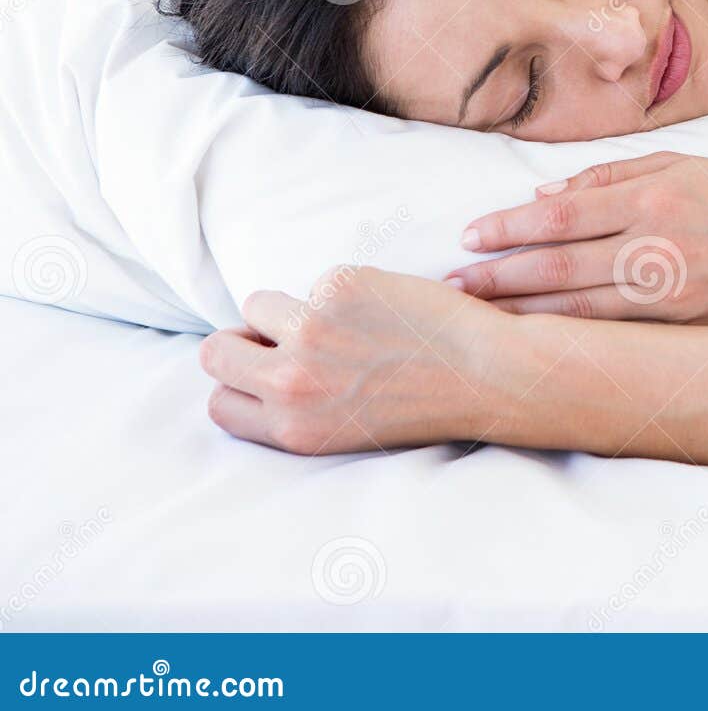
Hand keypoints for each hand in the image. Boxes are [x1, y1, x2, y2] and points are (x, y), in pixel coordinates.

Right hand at [198, 265, 511, 454]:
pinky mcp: (338, 288)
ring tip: (345, 320)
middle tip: (284, 335)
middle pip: (216, 352)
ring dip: (289, 307)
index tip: (265, 370)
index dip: (240, 382)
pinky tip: (388, 307)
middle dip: (242, 340)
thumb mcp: (348, 431)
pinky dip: (345, 289)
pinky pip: (317, 279)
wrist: (489, 375)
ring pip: (258, 304)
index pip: (220, 404)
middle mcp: (291, 383)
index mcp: (293, 429)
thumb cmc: (428, 402)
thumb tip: (260, 366)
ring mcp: (311, 331)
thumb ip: (300, 408)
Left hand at [447, 152, 707, 321]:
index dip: (510, 227)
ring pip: (578, 309)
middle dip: (498, 277)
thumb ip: (613, 175)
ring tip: (476, 318)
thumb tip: (545, 194)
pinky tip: (535, 340)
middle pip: (558, 265)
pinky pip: (612, 332)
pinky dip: (568, 336)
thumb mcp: (683, 163)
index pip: (562, 214)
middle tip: (450, 285)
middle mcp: (656, 245)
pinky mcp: (681, 324)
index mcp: (652, 196)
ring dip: (520, 314)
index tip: (470, 235)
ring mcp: (669, 291)